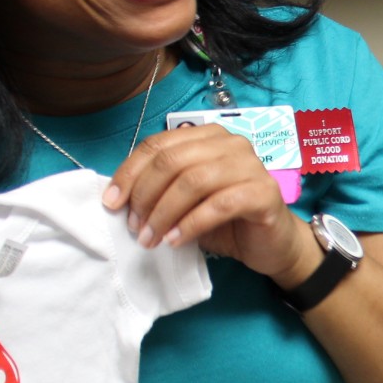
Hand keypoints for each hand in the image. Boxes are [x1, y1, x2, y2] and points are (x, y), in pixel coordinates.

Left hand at [103, 125, 317, 283]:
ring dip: (164, 213)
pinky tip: (176, 241)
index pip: (158, 145)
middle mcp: (230, 143)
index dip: (129, 173)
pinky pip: (219, 205)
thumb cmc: (225, 222)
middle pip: (173, 161)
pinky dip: (191, 224)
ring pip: (194, 181)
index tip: (110, 203)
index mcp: (207, 136)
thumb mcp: (185, 201)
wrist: (271, 246)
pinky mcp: (264, 193)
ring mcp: (250, 165)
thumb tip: (116, 198)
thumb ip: (160, 189)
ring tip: (151, 238)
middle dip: (145, 196)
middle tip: (135, 227)